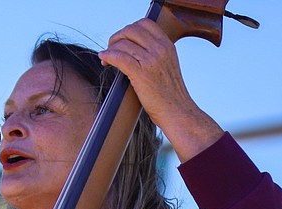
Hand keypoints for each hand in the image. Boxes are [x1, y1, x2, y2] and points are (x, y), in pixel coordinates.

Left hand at [99, 18, 222, 160]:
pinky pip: (119, 57)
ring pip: (123, 43)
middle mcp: (161, 49)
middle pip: (131, 30)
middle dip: (117, 37)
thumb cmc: (168, 94)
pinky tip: (104, 60)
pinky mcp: (142, 74)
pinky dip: (108, 56)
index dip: (129, 30)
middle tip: (111, 49)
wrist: (177, 111)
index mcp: (167, 45)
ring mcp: (152, 60)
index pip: (145, 23)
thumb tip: (132, 48)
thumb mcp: (166, 66)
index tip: (122, 41)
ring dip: (110, 49)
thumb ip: (154, 54)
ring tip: (106, 59)